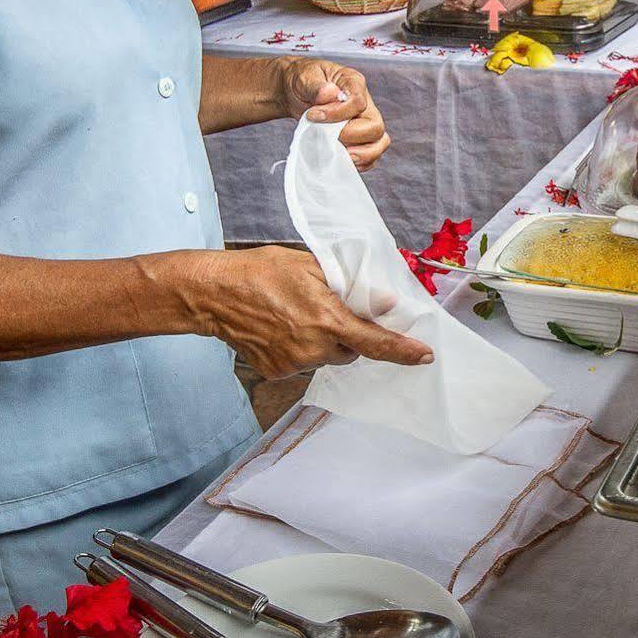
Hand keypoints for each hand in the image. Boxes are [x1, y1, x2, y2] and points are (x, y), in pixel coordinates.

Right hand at [185, 247, 431, 378]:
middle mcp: (313, 348)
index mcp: (327, 320)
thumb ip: (351, 287)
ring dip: (323, 341)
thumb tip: (386, 302)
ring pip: (326, 357)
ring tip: (297, 314)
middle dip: (348, 334)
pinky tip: (281, 328)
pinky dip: (300, 349)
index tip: (424, 356)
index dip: (403, 351)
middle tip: (327, 309)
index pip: (376, 342)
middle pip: (350, 350)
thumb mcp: (311, 265)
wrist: (213, 294)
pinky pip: (302, 364)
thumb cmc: (261, 271)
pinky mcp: (276, 372)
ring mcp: (293, 364)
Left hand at [278, 60, 390, 169]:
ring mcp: (364, 122)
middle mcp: (365, 104)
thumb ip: (315, 86)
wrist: (296, 93)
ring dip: (361, 154)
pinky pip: (371, 155)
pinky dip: (359, 162)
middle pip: (375, 126)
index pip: (358, 102)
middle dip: (351, 136)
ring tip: (339, 154)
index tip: (313, 115)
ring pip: (379, 142)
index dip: (337, 114)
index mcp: (354, 83)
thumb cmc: (303, 81)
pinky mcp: (360, 138)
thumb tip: (328, 94)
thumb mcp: (304, 78)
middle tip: (326, 137)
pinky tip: (340, 159)